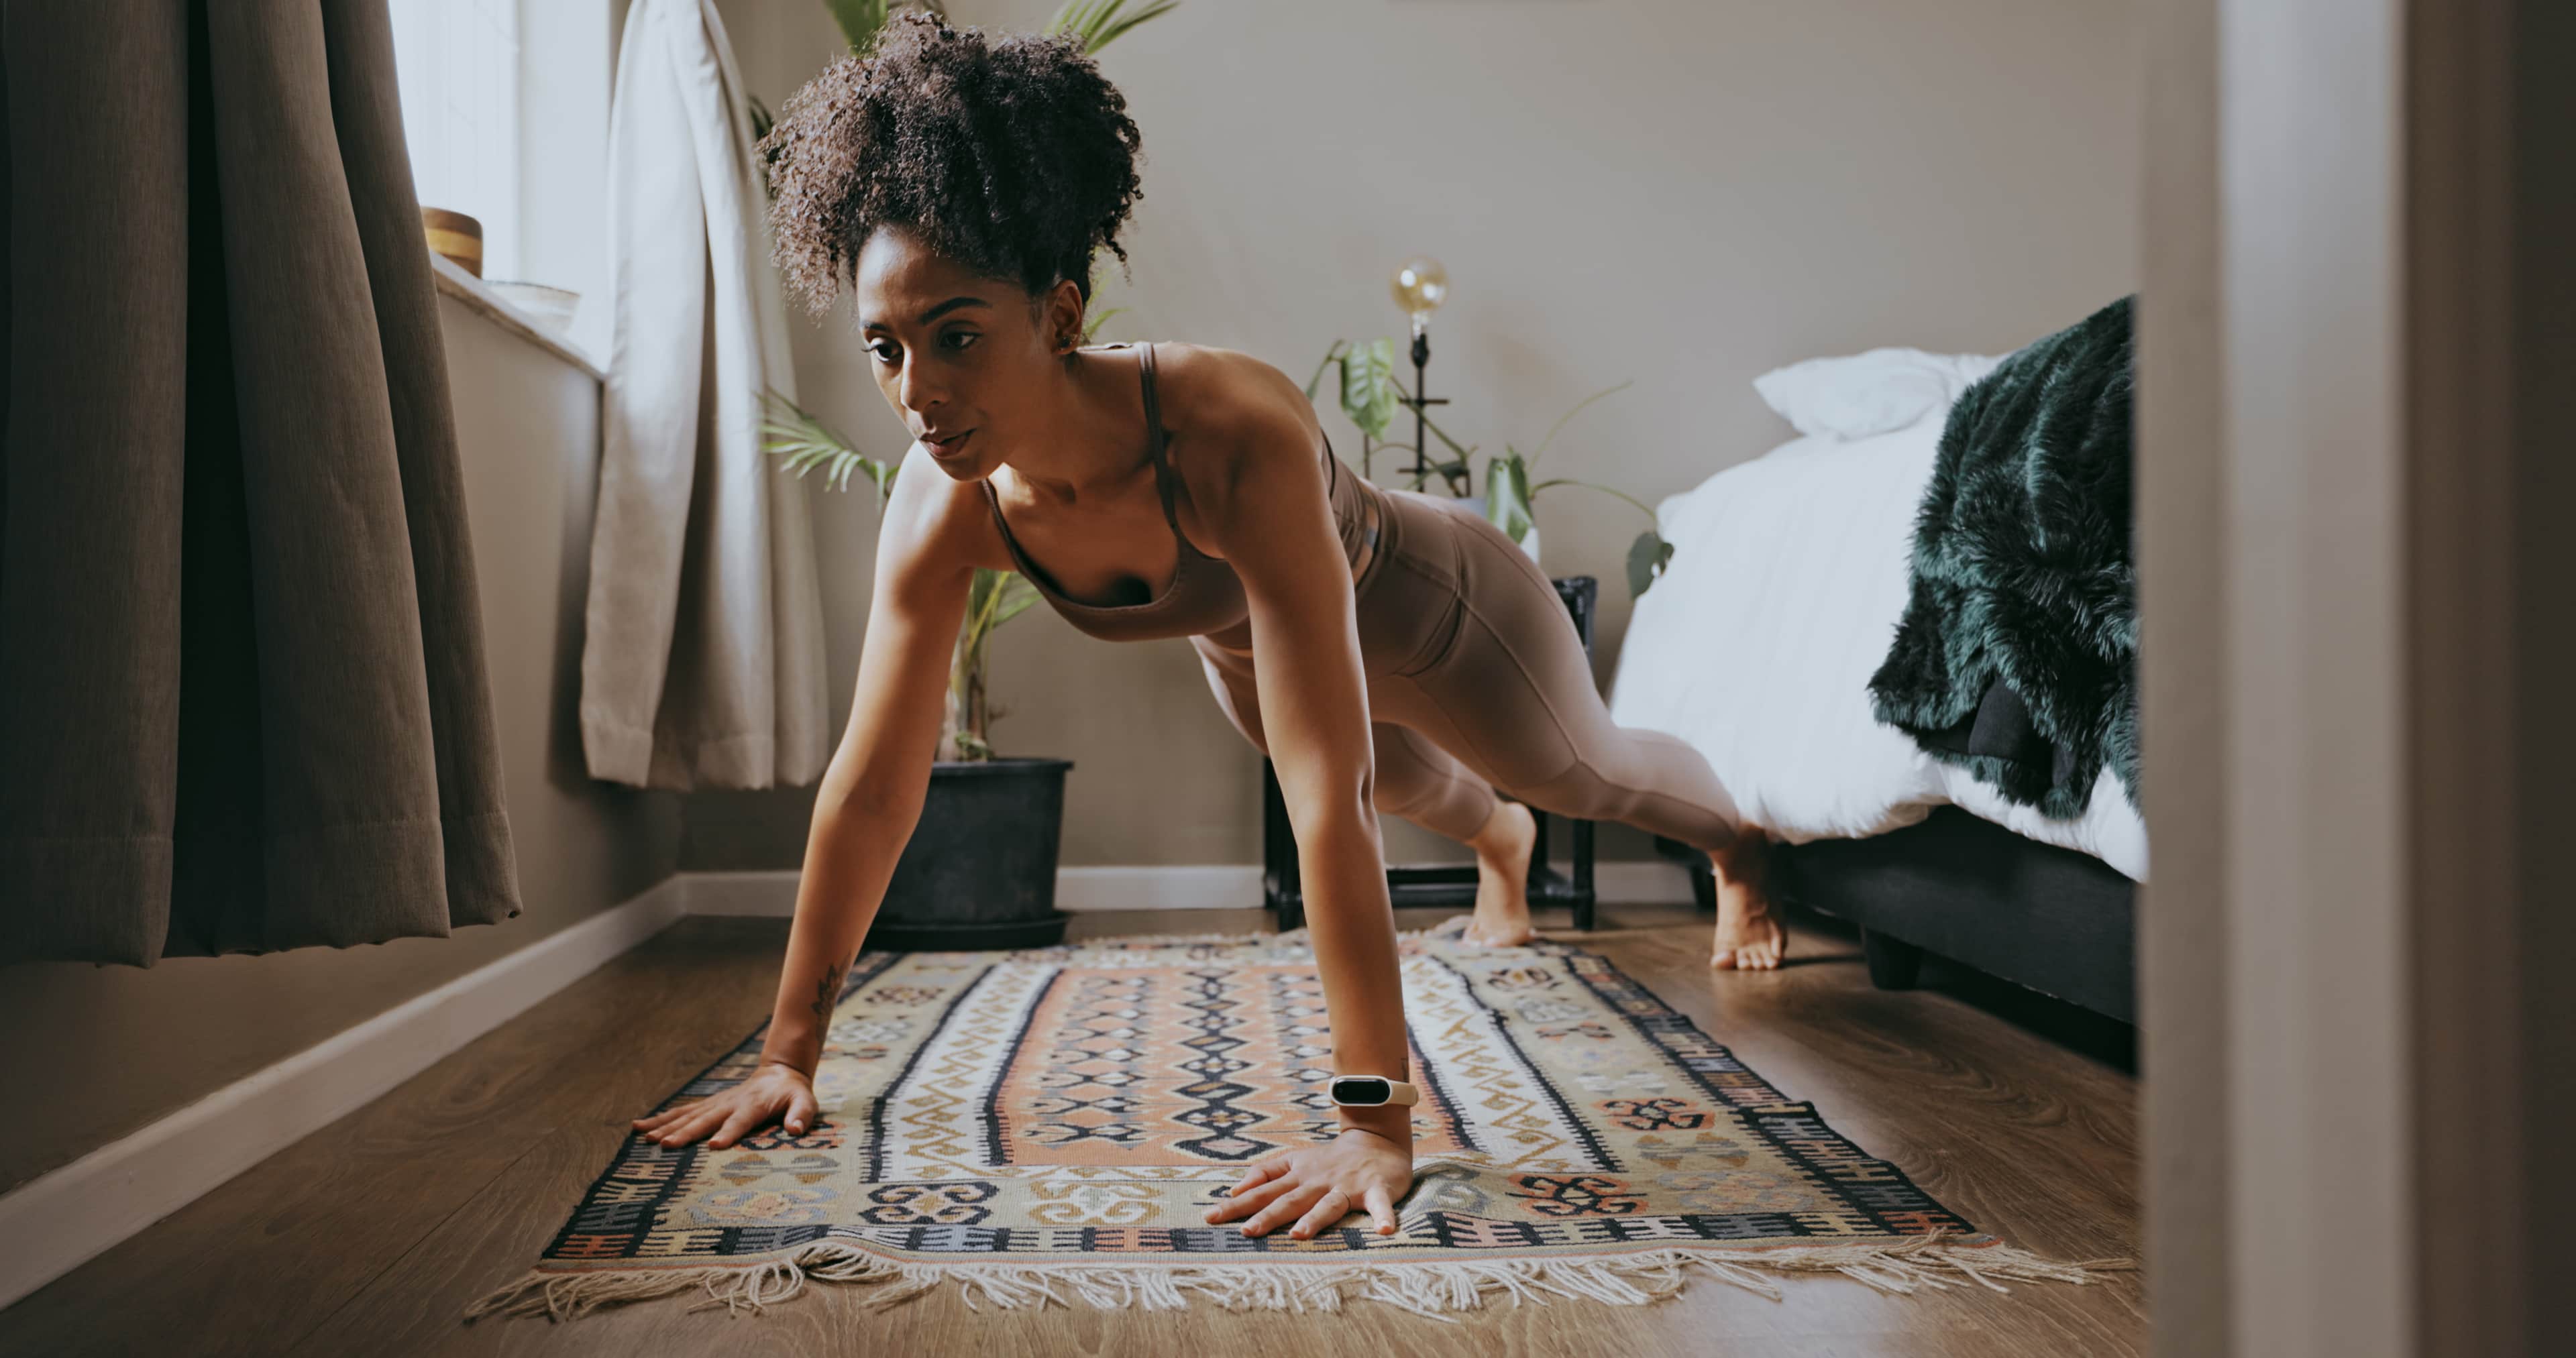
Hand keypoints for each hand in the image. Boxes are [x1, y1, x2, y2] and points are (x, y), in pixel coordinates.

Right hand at [629, 1062, 817, 1149]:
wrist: (779, 1073)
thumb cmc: (793, 1094)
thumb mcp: (805, 1102)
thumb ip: (801, 1115)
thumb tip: (795, 1130)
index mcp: (753, 1106)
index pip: (740, 1121)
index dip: (728, 1133)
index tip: (714, 1146)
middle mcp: (729, 1104)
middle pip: (705, 1120)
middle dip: (685, 1133)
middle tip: (665, 1145)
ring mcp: (715, 1104)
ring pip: (687, 1115)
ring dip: (665, 1126)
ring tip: (644, 1137)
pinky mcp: (707, 1105)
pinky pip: (681, 1112)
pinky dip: (660, 1118)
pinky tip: (639, 1127)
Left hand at [1204, 1127, 1411, 1239]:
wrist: (1376, 1140)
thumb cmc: (1330, 1159)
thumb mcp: (1294, 1161)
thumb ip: (1264, 1173)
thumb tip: (1233, 1189)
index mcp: (1297, 1177)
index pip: (1262, 1193)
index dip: (1237, 1205)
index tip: (1210, 1217)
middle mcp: (1318, 1182)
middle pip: (1290, 1201)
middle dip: (1268, 1216)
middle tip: (1247, 1231)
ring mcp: (1347, 1186)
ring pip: (1328, 1205)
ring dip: (1315, 1219)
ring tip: (1299, 1234)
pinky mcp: (1377, 1190)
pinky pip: (1380, 1206)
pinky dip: (1384, 1217)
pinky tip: (1385, 1232)